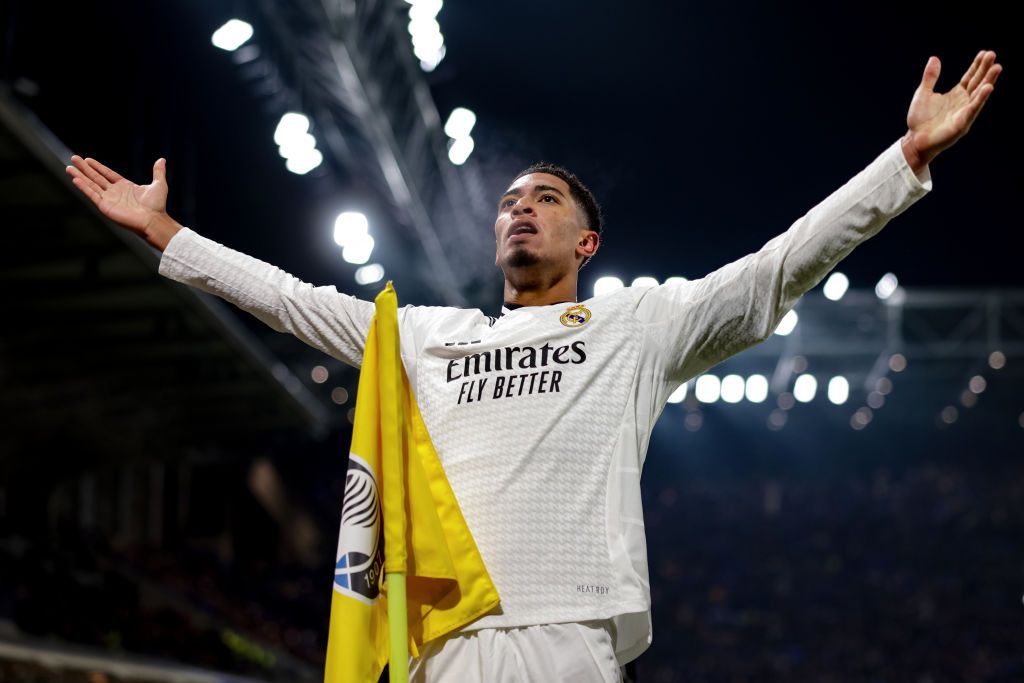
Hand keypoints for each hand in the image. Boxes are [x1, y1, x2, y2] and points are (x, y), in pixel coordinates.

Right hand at [66, 155, 169, 235]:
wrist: (154, 220)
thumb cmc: (157, 206)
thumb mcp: (159, 185)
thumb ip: (158, 172)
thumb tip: (162, 159)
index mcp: (125, 187)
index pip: (107, 174)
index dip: (97, 167)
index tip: (87, 159)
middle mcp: (115, 192)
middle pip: (96, 178)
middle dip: (84, 168)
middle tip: (73, 158)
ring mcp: (109, 199)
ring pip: (91, 185)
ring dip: (80, 176)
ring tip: (69, 167)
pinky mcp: (105, 207)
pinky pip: (92, 195)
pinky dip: (83, 187)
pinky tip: (75, 179)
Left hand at [902, 50, 1001, 171]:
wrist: (915, 140)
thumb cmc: (919, 119)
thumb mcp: (923, 93)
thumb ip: (930, 77)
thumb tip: (934, 58)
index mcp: (956, 94)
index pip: (969, 77)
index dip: (977, 66)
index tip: (985, 53)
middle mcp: (963, 102)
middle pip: (977, 82)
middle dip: (985, 69)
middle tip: (993, 54)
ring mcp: (964, 112)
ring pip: (979, 94)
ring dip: (988, 80)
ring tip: (997, 67)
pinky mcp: (962, 123)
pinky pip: (973, 109)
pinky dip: (980, 99)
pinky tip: (988, 88)